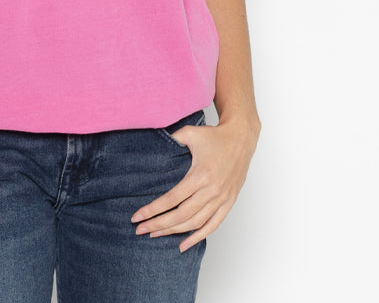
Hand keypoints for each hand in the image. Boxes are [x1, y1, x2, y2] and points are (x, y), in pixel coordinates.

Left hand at [131, 118, 258, 251]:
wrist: (241, 139)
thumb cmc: (214, 136)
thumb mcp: (190, 133)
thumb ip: (171, 139)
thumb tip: (152, 143)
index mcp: (200, 175)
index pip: (172, 199)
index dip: (153, 210)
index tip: (137, 217)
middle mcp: (211, 190)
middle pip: (181, 215)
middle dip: (158, 224)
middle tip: (140, 230)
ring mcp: (221, 199)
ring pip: (195, 223)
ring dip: (174, 231)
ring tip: (156, 234)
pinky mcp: (228, 203)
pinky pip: (213, 225)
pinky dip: (198, 237)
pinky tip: (184, 245)